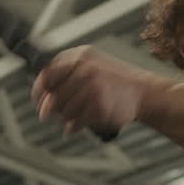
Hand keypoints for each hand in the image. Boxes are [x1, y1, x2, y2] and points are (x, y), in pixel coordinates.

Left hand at [31, 45, 168, 137]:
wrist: (145, 92)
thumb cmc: (115, 81)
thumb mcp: (92, 65)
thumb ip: (66, 74)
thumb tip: (42, 96)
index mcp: (80, 57)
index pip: (48, 74)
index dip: (39, 89)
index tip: (38, 99)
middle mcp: (85, 70)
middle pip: (53, 95)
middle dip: (50, 108)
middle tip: (49, 114)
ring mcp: (93, 88)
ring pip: (63, 110)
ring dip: (64, 118)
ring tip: (71, 118)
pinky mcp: (99, 107)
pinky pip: (75, 122)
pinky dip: (72, 128)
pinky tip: (74, 127)